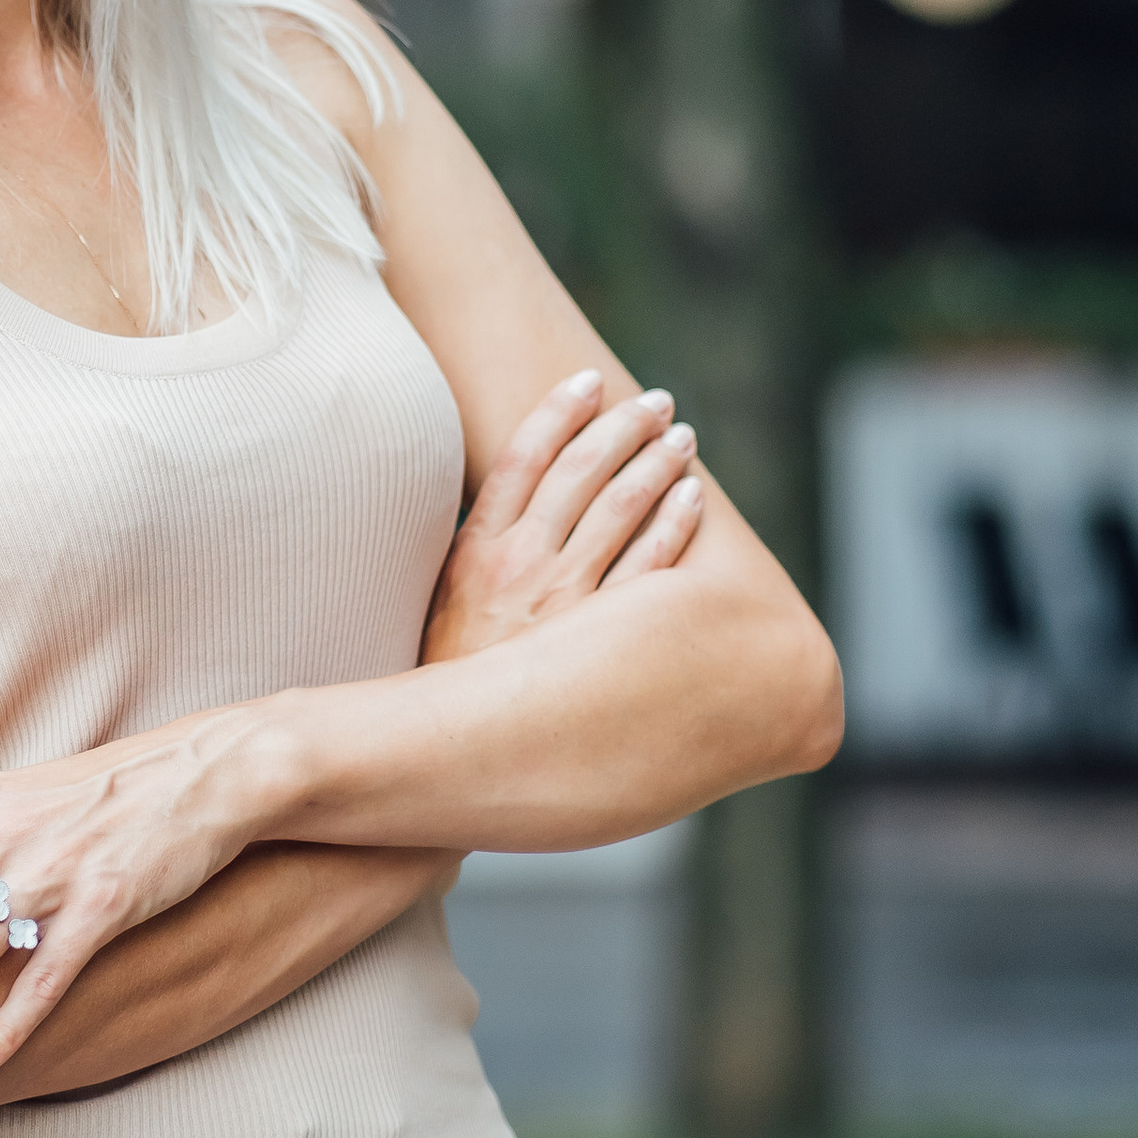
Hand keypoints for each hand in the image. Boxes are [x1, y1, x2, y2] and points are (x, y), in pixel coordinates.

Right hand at [423, 369, 700, 667]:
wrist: (457, 758)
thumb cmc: (452, 677)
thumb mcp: (444, 604)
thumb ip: (474, 550)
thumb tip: (510, 497)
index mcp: (475, 551)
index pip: (523, 457)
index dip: (558, 411)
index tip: (588, 379)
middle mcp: (520, 566)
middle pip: (581, 471)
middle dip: (623, 426)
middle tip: (655, 401)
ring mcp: (566, 603)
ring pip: (622, 509)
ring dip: (658, 464)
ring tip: (681, 438)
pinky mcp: (605, 642)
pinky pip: (652, 570)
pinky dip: (677, 526)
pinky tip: (693, 500)